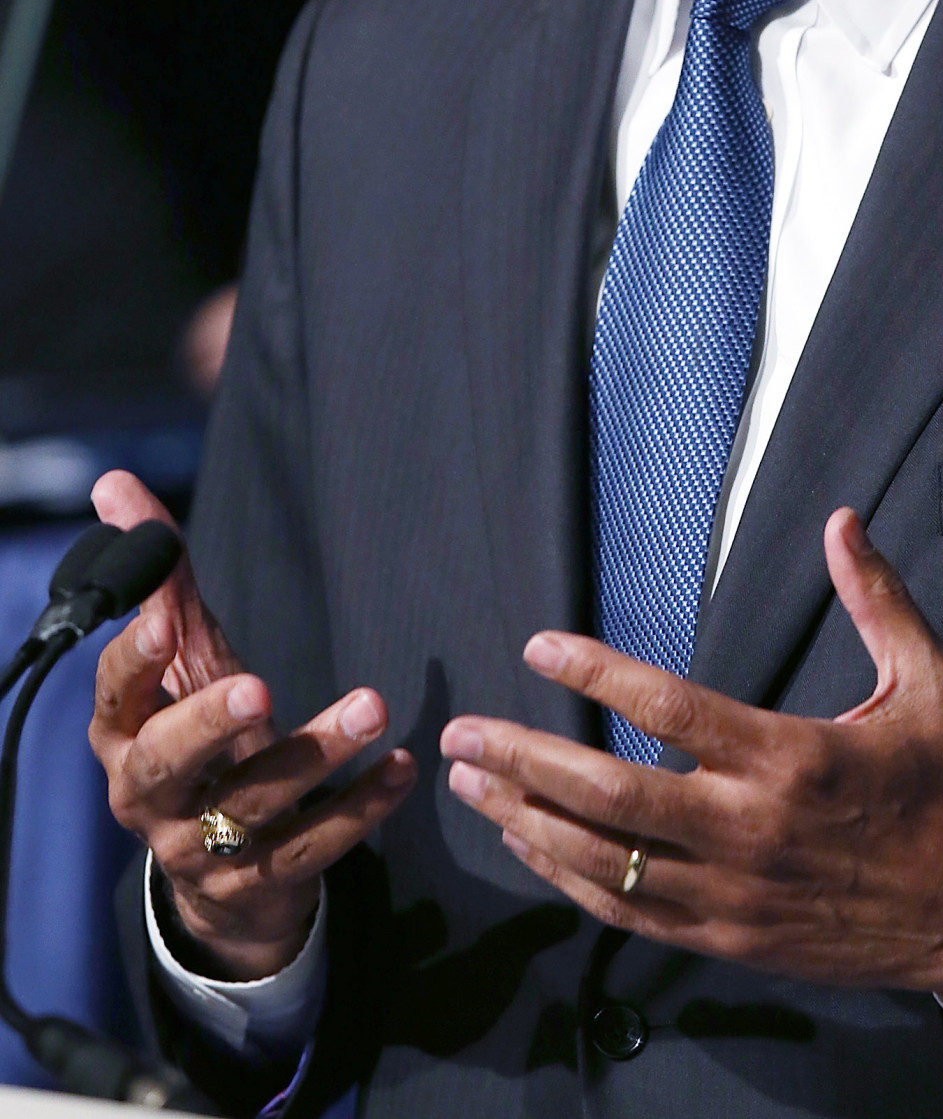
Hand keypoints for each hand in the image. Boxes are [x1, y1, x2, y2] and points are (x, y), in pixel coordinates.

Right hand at [87, 470, 415, 979]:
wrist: (219, 879)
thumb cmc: (201, 740)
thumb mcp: (184, 661)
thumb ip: (161, 579)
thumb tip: (114, 485)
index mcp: (123, 737)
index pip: (113, 696)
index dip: (133, 661)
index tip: (165, 620)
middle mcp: (150, 798)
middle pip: (168, 764)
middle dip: (209, 726)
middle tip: (259, 688)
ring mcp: (202, 850)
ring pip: (252, 805)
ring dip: (313, 754)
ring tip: (373, 706)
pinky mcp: (261, 884)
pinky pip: (313, 847)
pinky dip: (361, 807)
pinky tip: (403, 767)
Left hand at [441, 508, 942, 1004]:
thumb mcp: (928, 682)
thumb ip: (878, 599)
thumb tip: (841, 520)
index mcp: (790, 759)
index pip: (670, 710)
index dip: (597, 672)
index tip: (539, 645)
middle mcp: (748, 831)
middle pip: (609, 795)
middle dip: (524, 759)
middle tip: (463, 732)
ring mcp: (730, 895)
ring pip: (602, 862)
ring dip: (525, 819)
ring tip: (468, 782)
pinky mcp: (724, 940)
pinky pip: (626, 913)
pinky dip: (566, 879)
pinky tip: (526, 844)